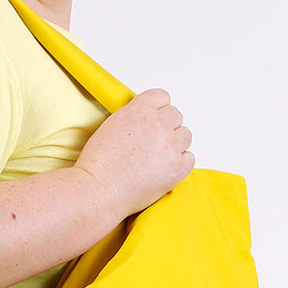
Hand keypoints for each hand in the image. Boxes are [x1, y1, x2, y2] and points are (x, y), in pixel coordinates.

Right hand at [75, 88, 193, 217]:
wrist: (98, 190)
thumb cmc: (98, 164)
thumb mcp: (111, 126)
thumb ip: (133, 117)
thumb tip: (147, 119)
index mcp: (140, 110)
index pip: (162, 97)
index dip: (157, 109)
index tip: (153, 119)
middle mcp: (158, 124)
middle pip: (175, 116)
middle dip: (166, 127)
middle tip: (152, 143)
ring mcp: (170, 146)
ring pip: (185, 135)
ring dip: (175, 144)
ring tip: (157, 157)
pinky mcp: (177, 168)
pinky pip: (189, 158)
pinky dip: (179, 163)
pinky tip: (162, 169)